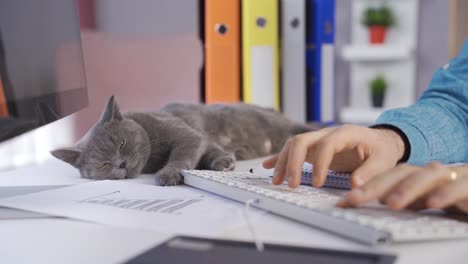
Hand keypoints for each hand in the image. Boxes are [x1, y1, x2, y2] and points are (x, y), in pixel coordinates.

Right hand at [263, 125, 405, 187]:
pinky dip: (280, 158)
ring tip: (277, 181)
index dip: (320, 164)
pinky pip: (293, 149)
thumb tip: (355, 184)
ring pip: (294, 145)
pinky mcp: (314, 147)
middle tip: (292, 184)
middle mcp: (327, 133)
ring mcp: (318, 139)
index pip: (326, 145)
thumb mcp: (384, 161)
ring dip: (283, 162)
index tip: (318, 183)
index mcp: (345, 133)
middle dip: (293, 162)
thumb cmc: (382, 150)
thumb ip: (370, 172)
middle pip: (302, 141)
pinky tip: (267, 165)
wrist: (380, 141)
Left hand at [338, 163, 467, 212]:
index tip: (345, 202)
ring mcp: (451, 176)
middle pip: (400, 173)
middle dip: (376, 186)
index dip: (365, 187)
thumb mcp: (421, 201)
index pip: (386, 177)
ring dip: (408, 189)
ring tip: (391, 203)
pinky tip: (433, 203)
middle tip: (356, 199)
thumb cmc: (453, 196)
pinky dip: (445, 193)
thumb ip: (400, 199)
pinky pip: (458, 186)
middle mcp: (429, 173)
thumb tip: (371, 203)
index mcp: (415, 175)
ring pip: (427, 176)